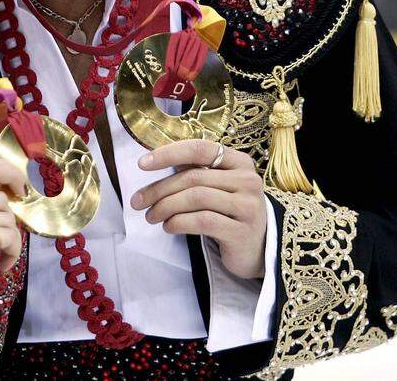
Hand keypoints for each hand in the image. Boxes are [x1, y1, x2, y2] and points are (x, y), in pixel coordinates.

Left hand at [130, 140, 267, 279]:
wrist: (259, 248)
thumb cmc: (230, 212)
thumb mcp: (216, 186)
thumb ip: (193, 170)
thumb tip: (153, 159)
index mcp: (240, 162)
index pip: (200, 149)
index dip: (169, 153)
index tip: (142, 164)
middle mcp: (248, 180)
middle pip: (193, 177)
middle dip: (159, 189)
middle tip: (137, 201)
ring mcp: (248, 206)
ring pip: (196, 198)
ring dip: (165, 207)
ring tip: (151, 216)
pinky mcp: (242, 231)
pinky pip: (202, 221)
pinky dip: (179, 222)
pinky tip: (168, 227)